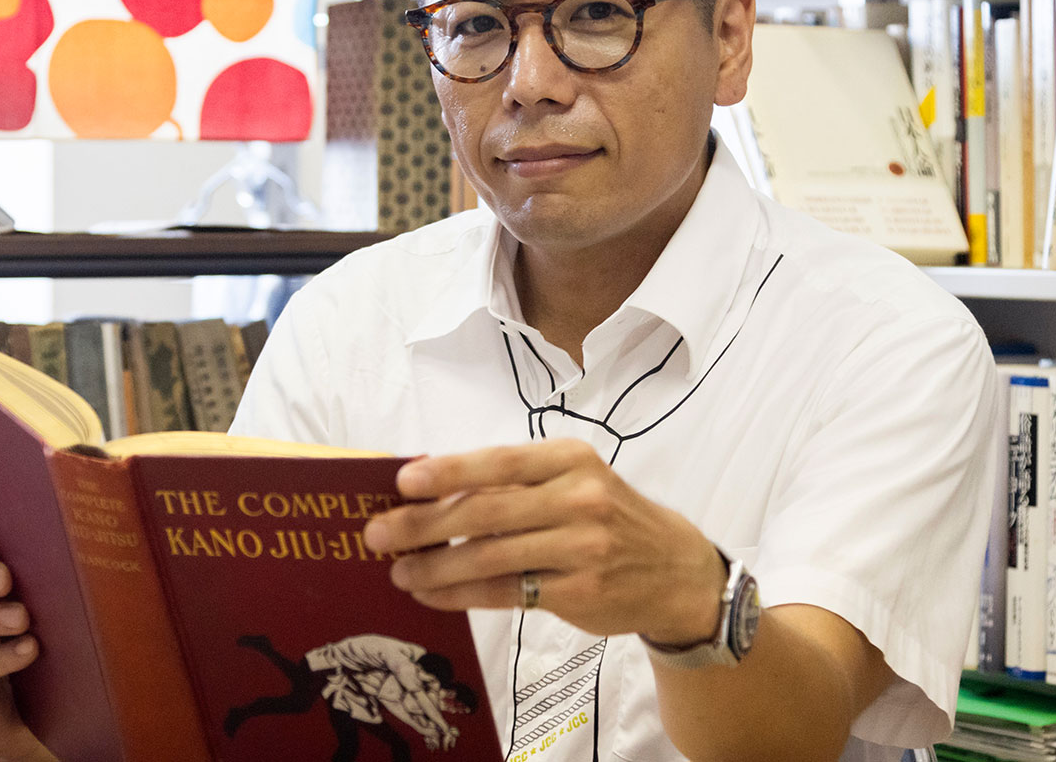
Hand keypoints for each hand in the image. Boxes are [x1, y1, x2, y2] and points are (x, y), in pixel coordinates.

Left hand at [361, 440, 726, 646]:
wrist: (678, 572)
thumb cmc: (608, 518)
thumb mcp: (575, 482)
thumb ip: (514, 483)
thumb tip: (430, 487)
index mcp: (571, 460)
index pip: (500, 462)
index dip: (449, 471)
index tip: (402, 481)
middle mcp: (579, 499)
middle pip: (486, 511)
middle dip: (423, 524)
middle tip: (377, 534)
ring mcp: (581, 548)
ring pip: (490, 557)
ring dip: (435, 565)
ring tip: (398, 570)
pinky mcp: (578, 592)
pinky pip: (505, 592)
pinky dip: (460, 594)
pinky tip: (431, 593)